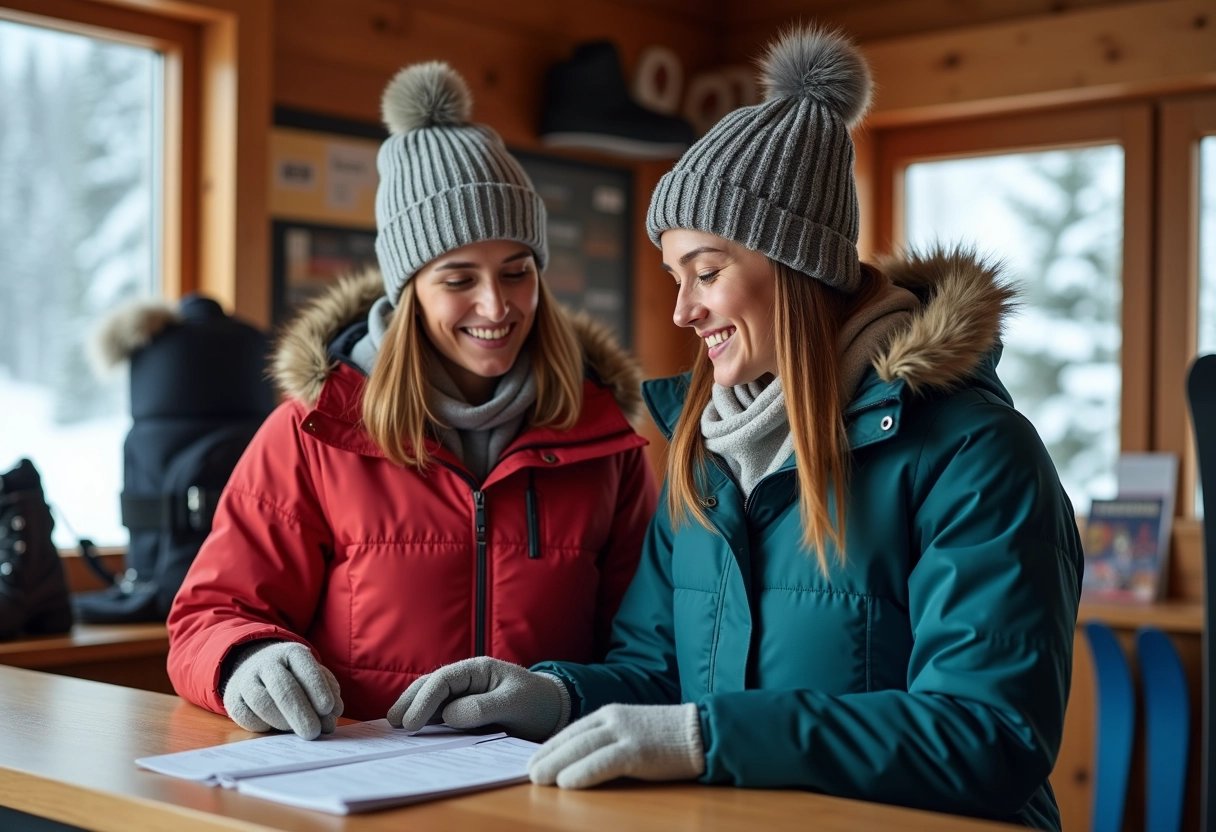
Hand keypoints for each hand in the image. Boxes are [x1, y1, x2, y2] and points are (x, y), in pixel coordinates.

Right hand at [222, 641, 342, 739]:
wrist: (255, 668)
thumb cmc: (294, 676)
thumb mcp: (314, 676)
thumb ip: (328, 694)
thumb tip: (331, 718)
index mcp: (292, 652)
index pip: (306, 667)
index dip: (317, 689)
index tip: (327, 709)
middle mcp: (267, 662)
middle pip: (284, 687)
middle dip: (300, 712)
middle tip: (313, 733)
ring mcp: (247, 679)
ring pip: (263, 703)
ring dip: (282, 722)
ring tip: (296, 731)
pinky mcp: (232, 697)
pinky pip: (246, 717)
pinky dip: (263, 726)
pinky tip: (275, 727)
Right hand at [386, 656, 568, 741]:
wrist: (552, 711)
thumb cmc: (537, 702)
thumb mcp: (515, 703)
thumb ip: (483, 707)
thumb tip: (449, 715)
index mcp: (478, 669)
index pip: (443, 681)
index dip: (424, 700)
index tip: (411, 723)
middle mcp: (467, 679)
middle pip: (430, 685)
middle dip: (410, 701)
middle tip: (392, 723)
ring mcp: (464, 694)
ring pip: (431, 698)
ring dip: (413, 709)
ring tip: (395, 726)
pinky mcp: (465, 710)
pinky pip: (441, 713)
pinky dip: (425, 720)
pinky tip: (413, 730)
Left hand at [527, 703, 704, 788]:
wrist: (701, 731)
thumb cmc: (667, 736)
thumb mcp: (632, 729)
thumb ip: (608, 738)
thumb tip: (579, 758)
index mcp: (611, 713)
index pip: (572, 729)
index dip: (551, 745)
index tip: (533, 759)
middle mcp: (614, 719)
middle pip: (572, 738)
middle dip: (547, 755)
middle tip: (528, 772)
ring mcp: (626, 733)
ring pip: (581, 748)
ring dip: (557, 764)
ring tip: (539, 778)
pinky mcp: (638, 750)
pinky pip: (603, 762)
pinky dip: (583, 772)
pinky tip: (567, 782)